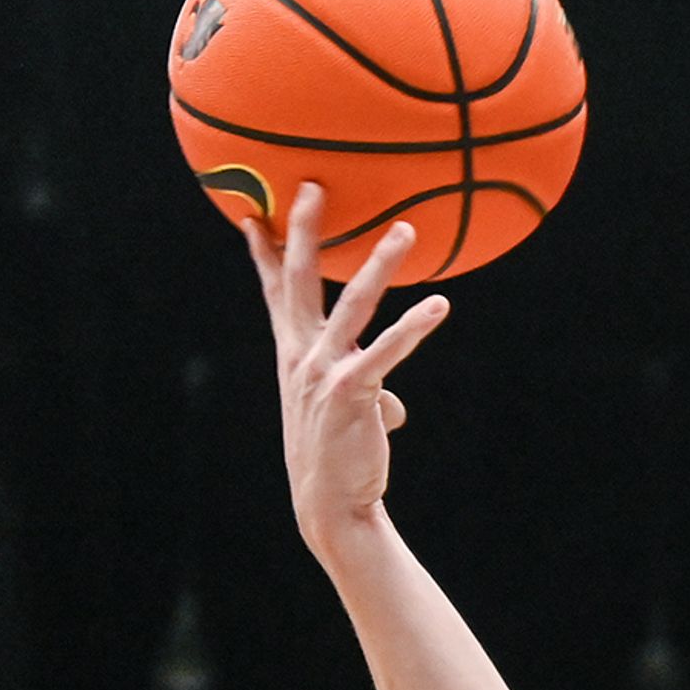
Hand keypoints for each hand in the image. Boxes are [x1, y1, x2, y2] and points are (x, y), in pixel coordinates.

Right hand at [245, 184, 450, 552]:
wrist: (331, 504)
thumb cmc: (339, 457)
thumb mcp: (343, 415)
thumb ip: (367, 394)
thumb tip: (392, 403)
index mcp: (294, 354)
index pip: (274, 292)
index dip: (263, 251)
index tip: (249, 211)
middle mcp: (302, 355)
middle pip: (300, 279)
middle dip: (303, 230)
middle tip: (311, 184)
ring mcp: (324, 371)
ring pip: (353, 303)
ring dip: (378, 263)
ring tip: (404, 230)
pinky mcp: (353, 392)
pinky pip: (388, 349)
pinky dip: (414, 325)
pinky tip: (439, 305)